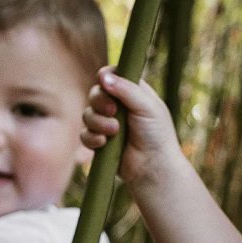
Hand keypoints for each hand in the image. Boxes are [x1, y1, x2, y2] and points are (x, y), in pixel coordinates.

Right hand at [80, 67, 187, 187]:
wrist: (153, 167)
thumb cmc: (157, 134)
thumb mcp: (147, 107)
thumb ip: (126, 89)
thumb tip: (103, 76)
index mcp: (132, 92)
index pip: (112, 75)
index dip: (105, 76)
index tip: (104, 80)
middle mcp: (118, 106)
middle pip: (95, 93)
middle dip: (100, 101)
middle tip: (113, 111)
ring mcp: (108, 124)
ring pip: (87, 114)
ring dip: (98, 122)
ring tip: (114, 131)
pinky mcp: (100, 142)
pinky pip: (85, 135)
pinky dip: (92, 138)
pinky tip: (104, 143)